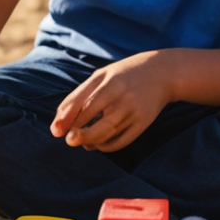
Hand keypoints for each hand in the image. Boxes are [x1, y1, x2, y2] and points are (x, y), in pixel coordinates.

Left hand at [52, 55, 171, 151]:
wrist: (163, 73)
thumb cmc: (123, 75)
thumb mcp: (101, 76)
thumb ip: (79, 96)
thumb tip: (59, 124)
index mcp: (108, 80)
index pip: (83, 102)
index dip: (67, 119)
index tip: (56, 131)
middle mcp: (121, 94)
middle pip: (96, 121)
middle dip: (78, 134)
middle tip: (69, 140)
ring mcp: (134, 109)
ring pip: (108, 133)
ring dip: (91, 142)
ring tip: (82, 142)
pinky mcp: (144, 122)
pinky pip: (122, 141)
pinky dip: (107, 147)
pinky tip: (98, 144)